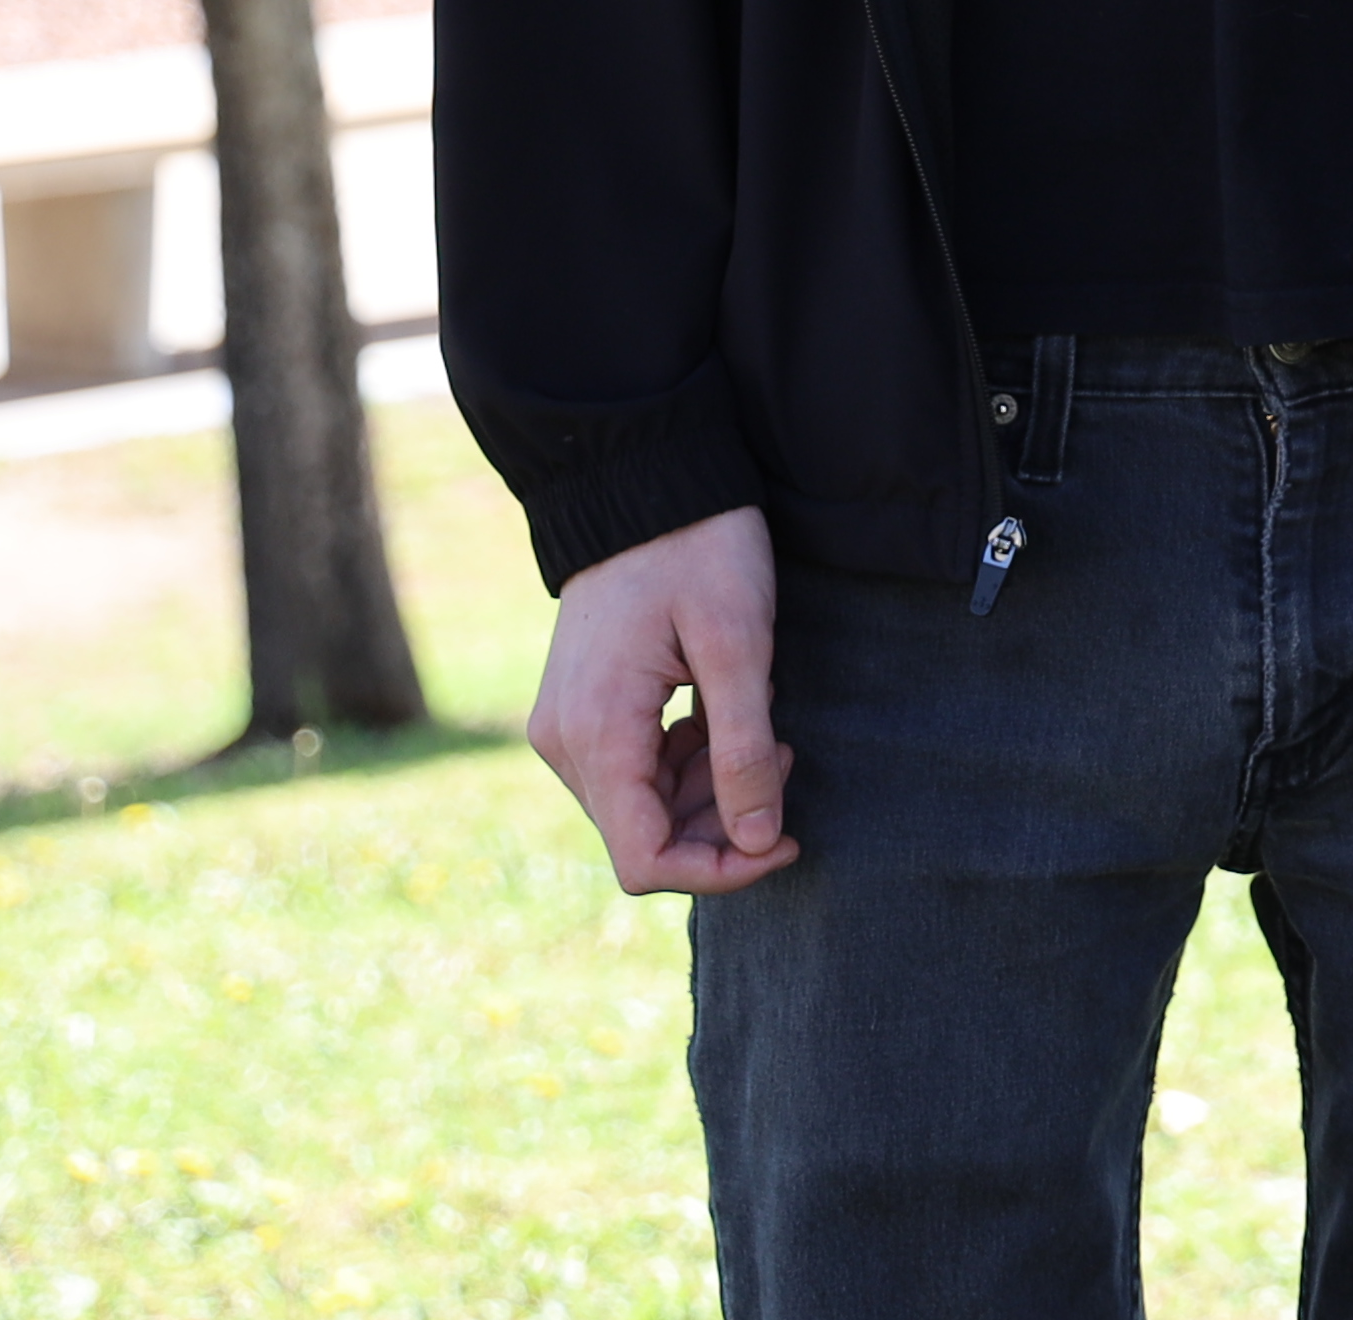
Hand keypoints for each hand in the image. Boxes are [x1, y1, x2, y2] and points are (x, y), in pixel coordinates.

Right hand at [528, 505, 796, 894]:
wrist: (647, 483)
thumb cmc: (699, 551)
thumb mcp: (738, 647)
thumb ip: (744, 750)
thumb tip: (759, 842)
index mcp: (595, 734)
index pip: (644, 860)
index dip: (720, 869)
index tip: (787, 840)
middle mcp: (565, 743)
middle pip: (646, 837)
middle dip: (724, 821)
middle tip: (783, 756)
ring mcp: (568, 727)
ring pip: (645, 807)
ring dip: (711, 790)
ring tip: (767, 732)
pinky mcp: (584, 710)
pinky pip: (638, 770)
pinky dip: (690, 762)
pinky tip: (730, 717)